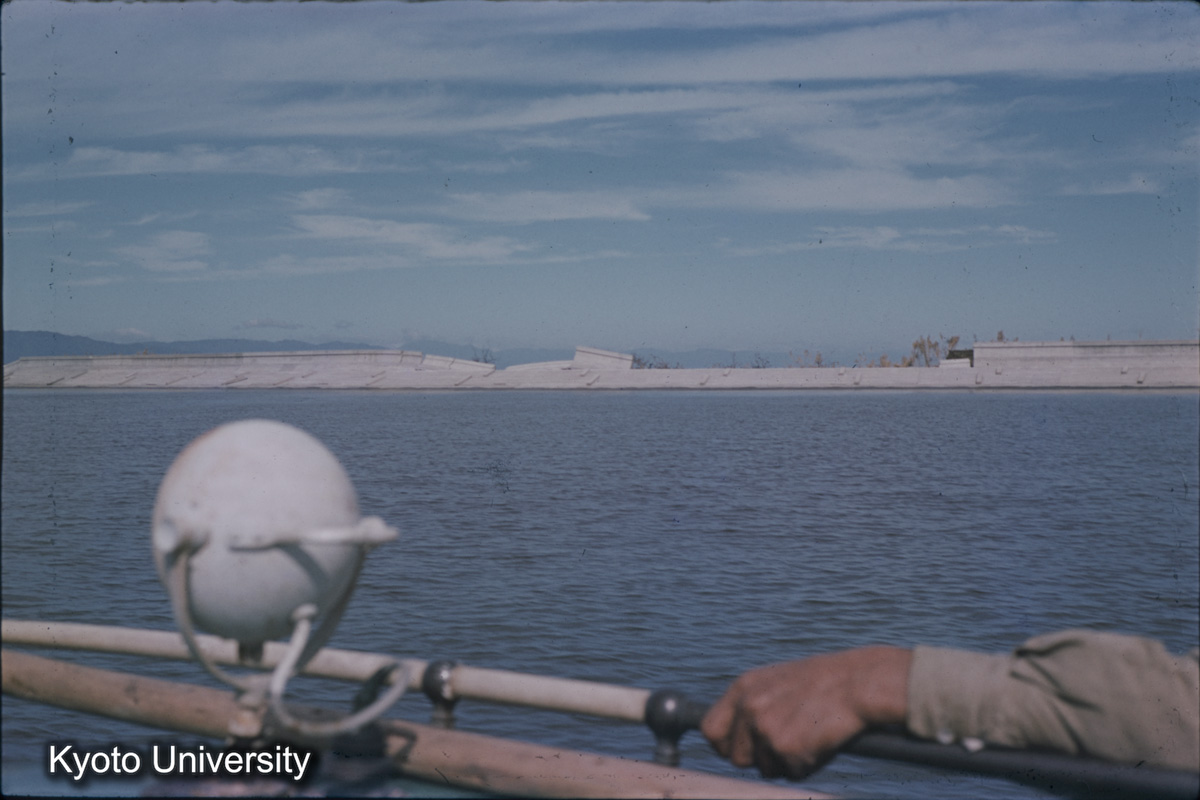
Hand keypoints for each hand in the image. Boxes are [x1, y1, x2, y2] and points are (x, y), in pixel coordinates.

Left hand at [700, 646, 911, 778]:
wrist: (858, 682)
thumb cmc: (823, 683)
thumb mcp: (777, 682)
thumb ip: (752, 704)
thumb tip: (734, 738)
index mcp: (743, 688)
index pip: (710, 730)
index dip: (726, 745)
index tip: (742, 749)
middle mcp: (749, 708)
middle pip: (737, 758)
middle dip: (760, 759)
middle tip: (787, 743)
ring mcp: (766, 729)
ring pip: (765, 769)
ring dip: (785, 762)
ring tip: (809, 735)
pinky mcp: (787, 749)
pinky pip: (792, 774)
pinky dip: (808, 766)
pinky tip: (821, 740)